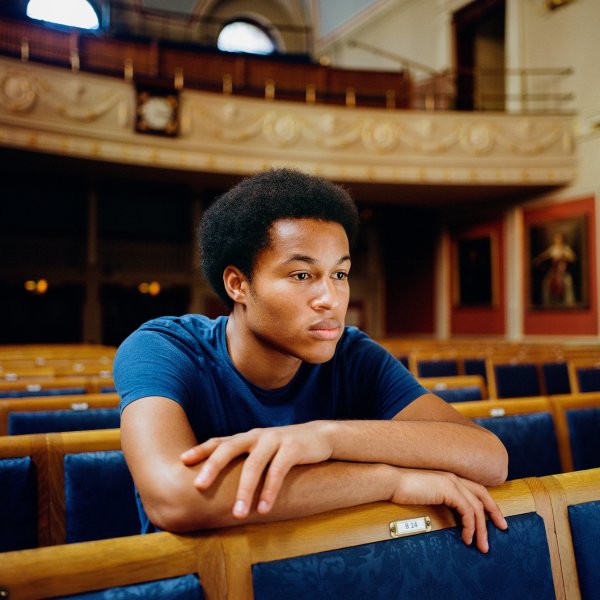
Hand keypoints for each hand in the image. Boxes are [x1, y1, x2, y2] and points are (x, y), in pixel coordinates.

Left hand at [180, 422, 333, 517]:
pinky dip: (270, 490)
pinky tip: (265, 508)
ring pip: (254, 464)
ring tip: (238, 514)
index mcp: (246, 438)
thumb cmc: (285, 450)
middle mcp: (256, 436)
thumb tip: (219, 489)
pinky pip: (278, 471)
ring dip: (245, 491)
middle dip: (213, 466)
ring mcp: (274, 440)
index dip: (201, 450)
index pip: (220, 442)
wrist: (319, 437)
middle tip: (199, 485)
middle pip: (230, 448)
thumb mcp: (262, 452)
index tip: (182, 461)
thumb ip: (244, 462)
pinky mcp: (292, 448)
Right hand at [390, 468, 507, 552]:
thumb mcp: (425, 494)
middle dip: (494, 513)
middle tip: (502, 528)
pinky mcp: (448, 490)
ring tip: (481, 545)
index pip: (476, 488)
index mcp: (448, 475)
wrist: (391, 481)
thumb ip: (439, 498)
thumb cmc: (402, 488)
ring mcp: (451, 481)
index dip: (488, 503)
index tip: (495, 518)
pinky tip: (466, 538)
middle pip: (483, 495)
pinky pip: (468, 512)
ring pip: (477, 507)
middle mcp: (453, 476)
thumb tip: (450, 513)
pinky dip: (470, 527)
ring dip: (482, 529)